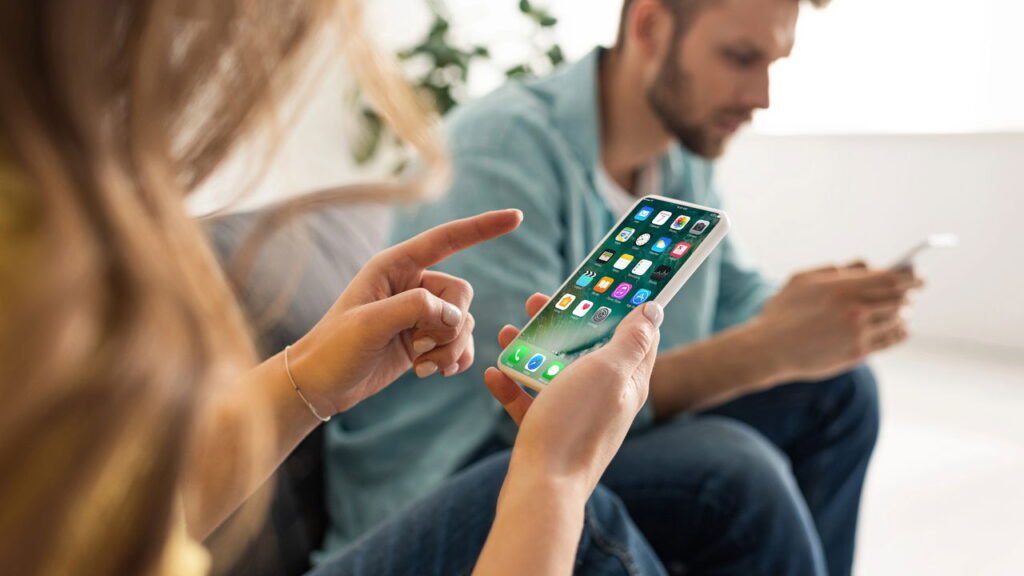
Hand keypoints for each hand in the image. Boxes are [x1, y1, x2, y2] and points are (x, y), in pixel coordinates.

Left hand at [288, 209, 521, 414]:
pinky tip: (434, 373)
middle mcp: (411, 285)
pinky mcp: (423, 340)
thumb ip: (416, 308)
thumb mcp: (370, 323)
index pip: (447, 239)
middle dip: (452, 324)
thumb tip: (455, 315)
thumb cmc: (335, 347)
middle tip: (423, 347)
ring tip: (423, 366)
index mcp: (395, 266)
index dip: (483, 228)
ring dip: (451, 348)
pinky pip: (459, 343)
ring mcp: (419, 314)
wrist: (319, 385)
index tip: (517, 217)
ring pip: (464, 322)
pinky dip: (454, 359)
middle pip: (462, 294)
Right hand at [484, 294, 662, 495]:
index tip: (604, 281)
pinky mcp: (548, 432)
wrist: (541, 489)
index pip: (637, 335)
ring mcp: (576, 416)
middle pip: (587, 349)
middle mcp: (606, 398)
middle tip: (538, 300)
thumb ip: (630, 340)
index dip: (623, 305)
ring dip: (531, 349)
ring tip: (508, 331)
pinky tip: (493, 373)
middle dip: (564, 322)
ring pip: (554, 371)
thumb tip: (654, 311)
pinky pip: (529, 401)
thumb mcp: (608, 372)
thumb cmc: (576, 426)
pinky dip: (512, 385)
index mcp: (628, 382)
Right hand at [755, 262, 922, 382]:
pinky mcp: (857, 353)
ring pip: (896, 320)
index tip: (917, 274)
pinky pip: (889, 341)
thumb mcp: (802, 280)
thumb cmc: (782, 312)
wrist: (769, 349)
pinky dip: (899, 333)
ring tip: (903, 310)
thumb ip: (834, 269)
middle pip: (899, 298)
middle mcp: (855, 310)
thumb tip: (864, 265)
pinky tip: (900, 329)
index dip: (909, 275)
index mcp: (842, 287)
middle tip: (916, 290)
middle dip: (911, 293)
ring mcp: (858, 333)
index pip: (891, 278)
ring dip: (903, 313)